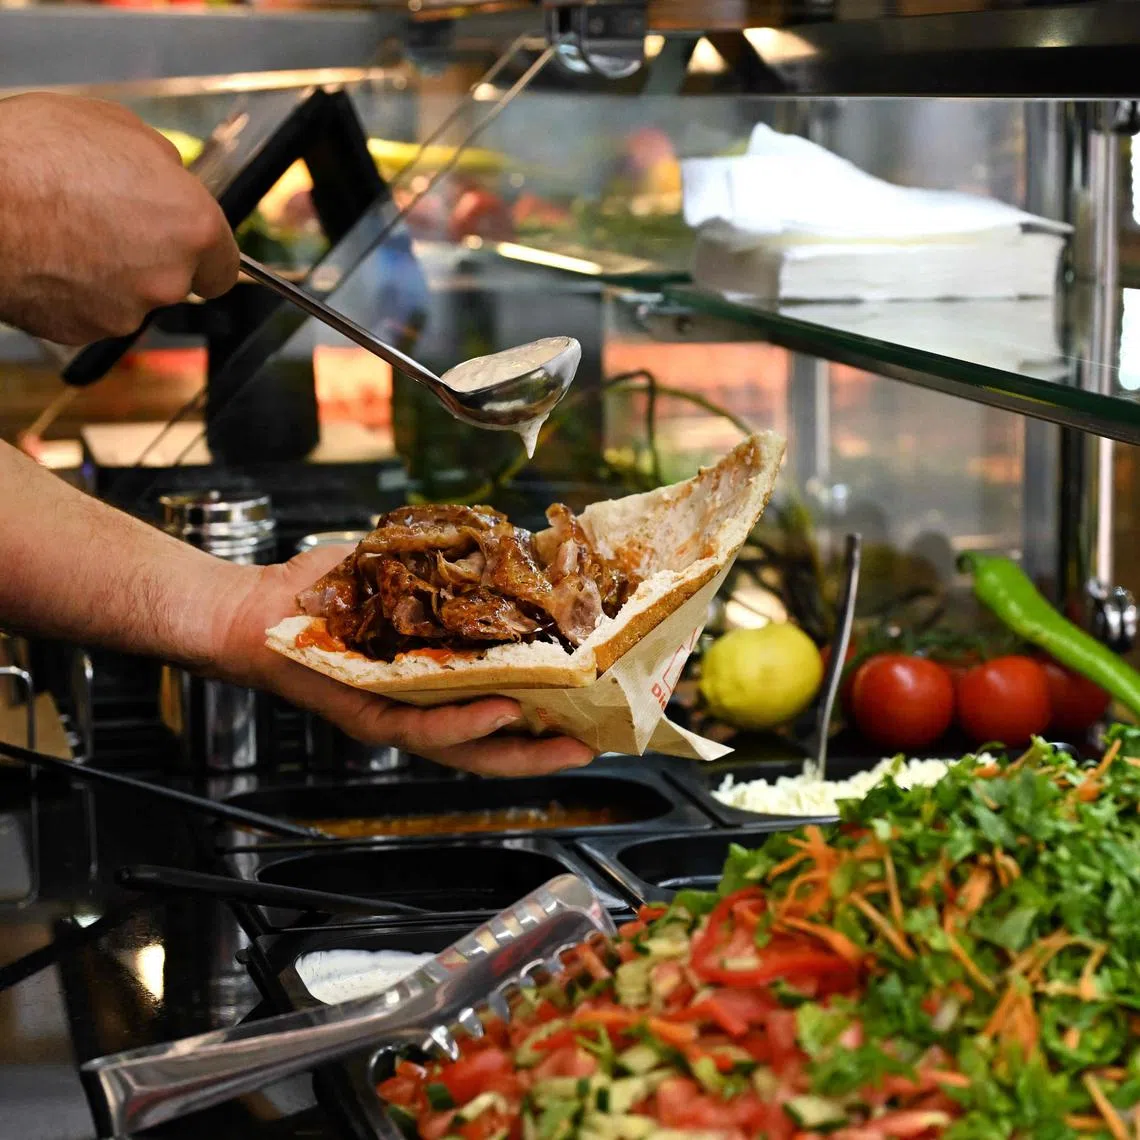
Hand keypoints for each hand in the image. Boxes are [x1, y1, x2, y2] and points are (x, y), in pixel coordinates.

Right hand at [0, 93, 238, 344]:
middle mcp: (169, 278)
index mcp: (192, 226)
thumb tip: (170, 178)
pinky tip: (49, 256)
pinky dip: (77, 292)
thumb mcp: (117, 128)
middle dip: (154, 259)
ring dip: (112, 274)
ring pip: (133, 298)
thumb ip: (161, 165)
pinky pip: (92, 312)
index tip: (188, 245)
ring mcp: (126, 311)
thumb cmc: (35, 154)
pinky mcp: (84, 332)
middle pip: (178, 281)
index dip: (203, 253)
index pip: (226, 265)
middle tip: (111, 223)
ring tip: (68, 232)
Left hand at [213, 546, 596, 776]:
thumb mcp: (401, 576)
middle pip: (494, 745)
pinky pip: (420, 727)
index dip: (547, 715)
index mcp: (433, 682)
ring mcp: (394, 717)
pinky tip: (500, 712)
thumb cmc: (324, 595)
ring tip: (567, 742)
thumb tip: (505, 545)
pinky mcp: (366, 716)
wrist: (255, 608)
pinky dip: (462, 724)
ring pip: (466, 750)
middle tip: (599, 744)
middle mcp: (419, 710)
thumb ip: (449, 571)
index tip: (594, 705)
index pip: (500, 707)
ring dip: (521, 748)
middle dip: (548, 750)